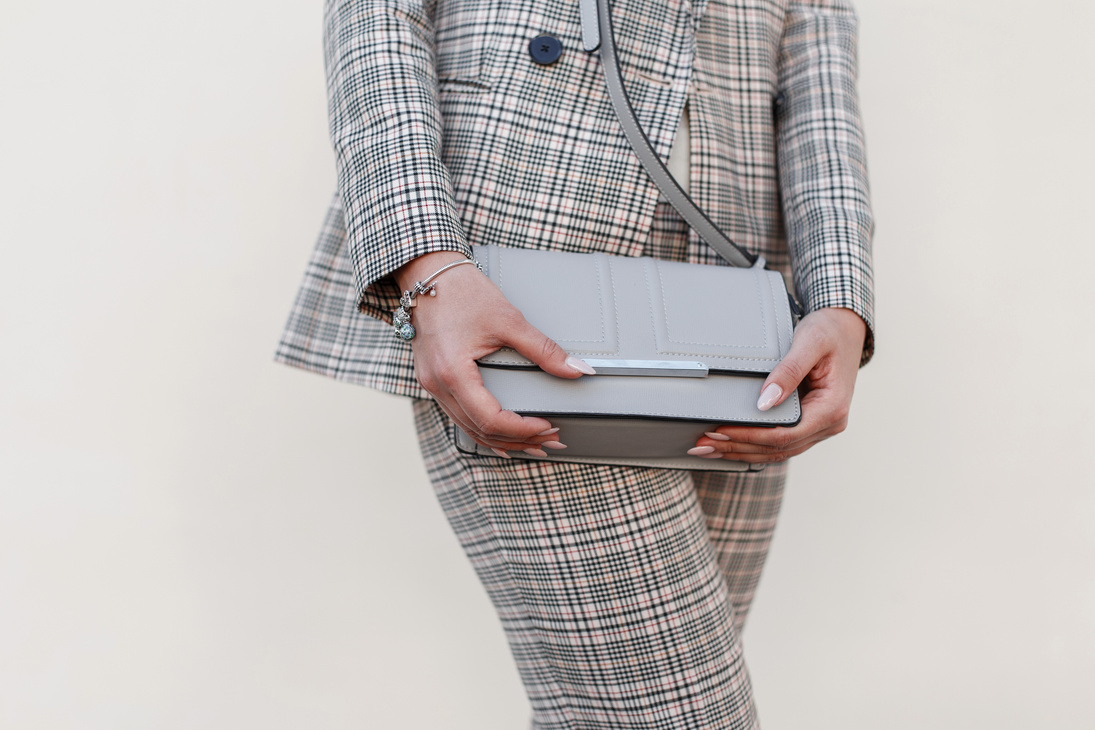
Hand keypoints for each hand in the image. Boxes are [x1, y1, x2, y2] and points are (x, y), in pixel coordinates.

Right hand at [396, 252, 592, 456]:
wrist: (428, 274)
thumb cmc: (461, 292)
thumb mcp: (508, 319)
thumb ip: (544, 349)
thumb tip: (576, 369)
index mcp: (452, 372)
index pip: (490, 418)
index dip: (522, 429)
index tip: (548, 426)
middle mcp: (437, 384)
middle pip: (480, 430)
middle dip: (519, 440)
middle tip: (550, 441)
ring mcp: (432, 384)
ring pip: (468, 428)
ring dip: (503, 439)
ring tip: (534, 444)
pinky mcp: (434, 380)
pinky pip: (459, 415)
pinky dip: (484, 428)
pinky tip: (503, 435)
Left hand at [687, 307, 866, 463]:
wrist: (845, 328)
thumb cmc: (830, 332)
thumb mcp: (810, 343)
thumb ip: (789, 371)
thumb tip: (765, 401)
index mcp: (832, 408)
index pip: (785, 434)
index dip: (749, 436)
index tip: (720, 431)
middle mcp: (829, 424)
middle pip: (778, 447)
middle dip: (738, 447)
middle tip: (703, 444)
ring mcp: (819, 427)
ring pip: (777, 450)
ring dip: (742, 451)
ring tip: (709, 448)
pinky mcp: (809, 424)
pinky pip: (780, 442)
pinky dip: (754, 445)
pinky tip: (730, 445)